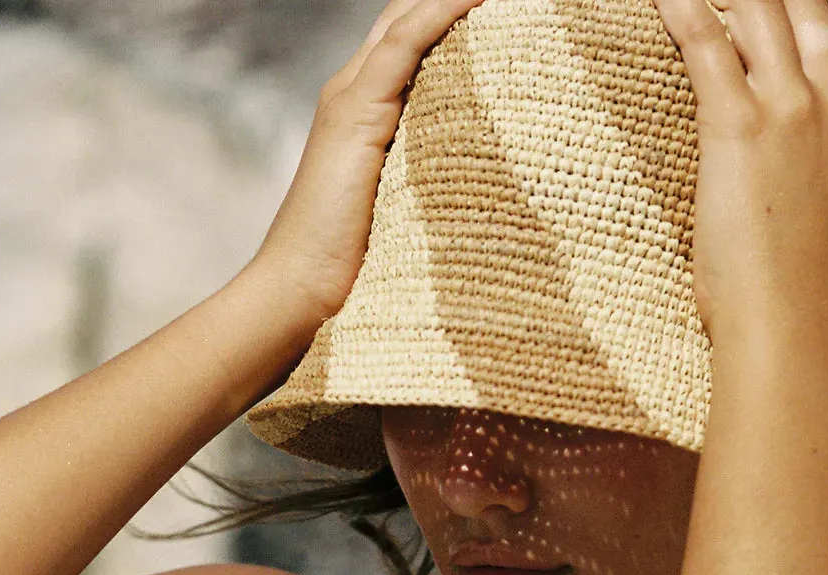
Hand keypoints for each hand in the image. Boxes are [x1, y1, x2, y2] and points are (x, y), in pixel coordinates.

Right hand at [251, 0, 486, 337]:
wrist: (300, 292)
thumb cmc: (354, 272)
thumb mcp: (406, 215)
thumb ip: (433, 182)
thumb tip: (493, 187)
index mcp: (366, 112)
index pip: (412, 42)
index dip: (453, 17)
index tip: (513, 16)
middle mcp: (355, 93)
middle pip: (409, 20)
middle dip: (457, 3)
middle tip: (527, 3)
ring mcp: (352, 99)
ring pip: (408, 23)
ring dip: (457, 2)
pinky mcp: (355, 114)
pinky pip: (404, 44)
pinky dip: (441, 13)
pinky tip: (479, 0)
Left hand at [654, 0, 827, 340]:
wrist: (801, 331)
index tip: (803, 28)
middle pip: (813, 15)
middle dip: (776, 0)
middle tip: (741, 8)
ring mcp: (794, 111)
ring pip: (763, 13)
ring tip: (700, 0)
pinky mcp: (739, 126)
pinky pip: (705, 43)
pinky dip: (683, 10)